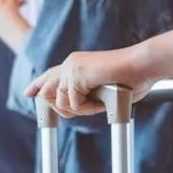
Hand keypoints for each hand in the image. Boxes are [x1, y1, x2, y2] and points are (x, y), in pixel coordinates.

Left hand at [23, 49, 143, 117]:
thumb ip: (85, 93)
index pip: (50, 75)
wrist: (143, 65)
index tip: (29, 93)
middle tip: (88, 108)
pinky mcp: (76, 75)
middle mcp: (70, 63)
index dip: (38, 85)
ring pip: (61, 102)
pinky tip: (102, 99)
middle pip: (47, 92)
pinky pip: (73, 104)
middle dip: (62, 109)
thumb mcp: (101, 87)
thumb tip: (72, 107)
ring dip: (82, 110)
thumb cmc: (131, 78)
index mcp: (75, 63)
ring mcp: (71, 68)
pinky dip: (89, 108)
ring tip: (101, 101)